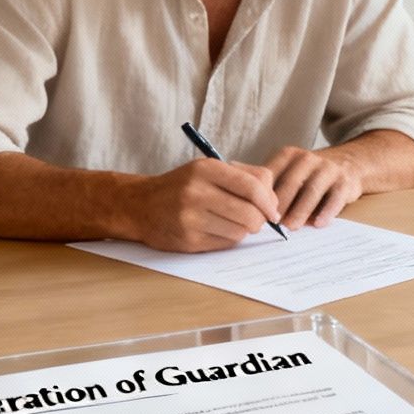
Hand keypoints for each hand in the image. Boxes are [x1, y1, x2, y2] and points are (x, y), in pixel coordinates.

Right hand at [125, 160, 279, 251]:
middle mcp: (196, 193)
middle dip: (260, 220)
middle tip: (256, 219)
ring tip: (232, 222)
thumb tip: (273, 201)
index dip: (269, 200)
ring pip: (240, 231)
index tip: (273, 209)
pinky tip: (217, 230)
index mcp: (205, 170)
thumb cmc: (182, 186)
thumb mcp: (208, 170)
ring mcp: (190, 218)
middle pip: (250, 213)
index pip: (252, 186)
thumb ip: (244, 177)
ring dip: (243, 230)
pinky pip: (225, 244)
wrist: (140, 205)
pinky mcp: (188, 240)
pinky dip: (229, 239)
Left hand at [265, 146, 364, 228]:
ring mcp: (328, 168)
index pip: (272, 174)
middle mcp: (308, 158)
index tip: (255, 213)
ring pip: (312, 190)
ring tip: (291, 227)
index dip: (263, 194)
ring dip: (300, 210)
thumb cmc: (309, 175)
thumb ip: (270, 184)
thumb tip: (247, 205)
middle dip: (281, 204)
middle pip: (291, 182)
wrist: (348, 163)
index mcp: (289, 155)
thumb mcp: (289, 171)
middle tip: (271, 223)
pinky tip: (319, 224)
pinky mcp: (345, 181)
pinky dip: (327, 211)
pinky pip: (335, 197)